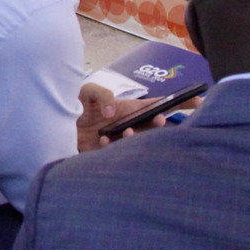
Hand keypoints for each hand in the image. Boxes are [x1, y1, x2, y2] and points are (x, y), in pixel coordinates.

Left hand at [76, 83, 198, 150]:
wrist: (49, 129)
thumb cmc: (70, 106)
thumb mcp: (85, 92)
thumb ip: (101, 94)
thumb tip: (113, 111)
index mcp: (128, 109)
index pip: (159, 105)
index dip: (180, 103)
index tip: (199, 101)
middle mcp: (129, 126)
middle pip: (155, 126)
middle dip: (161, 123)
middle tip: (160, 119)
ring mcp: (120, 143)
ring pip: (140, 142)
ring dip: (138, 136)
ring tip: (127, 131)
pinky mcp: (107, 158)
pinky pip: (119, 156)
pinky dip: (114, 148)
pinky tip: (103, 141)